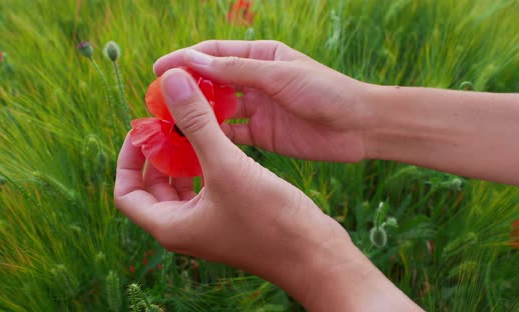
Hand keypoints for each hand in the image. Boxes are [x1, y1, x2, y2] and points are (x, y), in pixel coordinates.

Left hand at [114, 68, 420, 310]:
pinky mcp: (230, 217)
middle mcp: (184, 228)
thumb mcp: (227, 166)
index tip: (143, 129)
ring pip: (182, 185)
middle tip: (169, 121)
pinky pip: (206, 186)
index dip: (127, 159)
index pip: (126, 192)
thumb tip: (171, 81)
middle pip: (153, 186)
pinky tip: (221, 139)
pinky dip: (207, 163)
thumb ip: (196, 123)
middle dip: (158, 153)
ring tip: (193, 124)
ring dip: (183, 156)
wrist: (315, 253)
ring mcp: (208, 224)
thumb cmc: (269, 219)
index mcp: (170, 226)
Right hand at [153, 40, 370, 162]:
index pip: (213, 54)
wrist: (361, 127)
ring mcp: (258, 109)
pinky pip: (231, 135)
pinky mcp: (263, 135)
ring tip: (169, 126)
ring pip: (218, 110)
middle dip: (185, 91)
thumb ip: (237, 71)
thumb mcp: (279, 76)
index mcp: (260, 57)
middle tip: (157, 103)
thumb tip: (193, 62)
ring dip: (197, 116)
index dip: (184, 60)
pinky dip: (214, 138)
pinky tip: (194, 145)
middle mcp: (255, 81)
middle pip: (211, 83)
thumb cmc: (326, 92)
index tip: (158, 70)